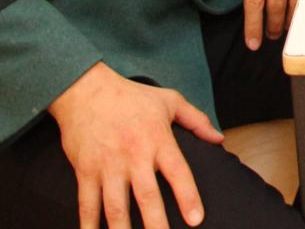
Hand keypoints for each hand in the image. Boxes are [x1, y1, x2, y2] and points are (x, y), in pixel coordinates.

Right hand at [49, 62, 222, 228]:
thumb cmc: (132, 96)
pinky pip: (87, 203)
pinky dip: (89, 224)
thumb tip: (219, 139)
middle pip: (146, 196)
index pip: (177, 172)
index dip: (187, 196)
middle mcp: (133, 155)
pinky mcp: (85, 171)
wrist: (85, 90)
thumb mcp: (169, 101)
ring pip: (116, 206)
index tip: (196, 219)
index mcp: (157, 139)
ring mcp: (108, 165)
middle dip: (156, 224)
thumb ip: (197, 120)